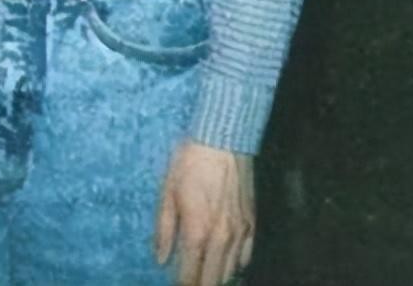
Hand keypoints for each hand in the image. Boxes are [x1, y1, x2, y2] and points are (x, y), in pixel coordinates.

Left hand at [154, 140, 254, 285]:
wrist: (223, 141)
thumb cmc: (189, 163)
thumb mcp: (167, 191)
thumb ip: (164, 229)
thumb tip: (160, 258)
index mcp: (197, 231)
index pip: (189, 274)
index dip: (182, 285)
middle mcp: (221, 238)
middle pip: (212, 279)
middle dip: (199, 285)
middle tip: (189, 284)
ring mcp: (240, 233)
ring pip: (230, 272)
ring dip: (216, 278)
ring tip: (204, 277)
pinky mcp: (252, 224)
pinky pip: (246, 257)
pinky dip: (235, 265)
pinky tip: (225, 264)